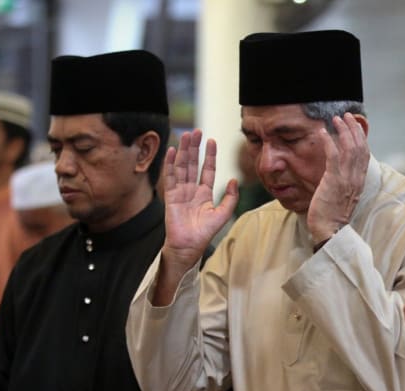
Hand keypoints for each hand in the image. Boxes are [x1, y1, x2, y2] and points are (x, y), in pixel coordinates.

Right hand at [161, 129, 238, 272]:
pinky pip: (170, 177)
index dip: (209, 156)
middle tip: (197, 131)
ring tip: (186, 135)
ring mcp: (180, 192)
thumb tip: (233, 180)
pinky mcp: (170, 196)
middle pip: (193, 164)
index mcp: (204, 194)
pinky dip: (171, 164)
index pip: (207, 170)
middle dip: (195, 148)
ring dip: (184, 151)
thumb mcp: (223, 214)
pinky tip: (173, 151)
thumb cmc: (205, 233)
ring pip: (182, 167)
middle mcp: (192, 190)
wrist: (188, 246)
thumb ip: (230, 197)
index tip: (211, 141)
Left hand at [306, 113, 368, 243]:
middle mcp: (356, 178)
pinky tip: (323, 132)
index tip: (355, 125)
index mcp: (360, 181)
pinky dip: (329, 142)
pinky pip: (334, 156)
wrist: (330, 230)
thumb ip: (345, 181)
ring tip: (336, 119)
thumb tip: (340, 171)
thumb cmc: (333, 215)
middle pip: (360, 146)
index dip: (361, 137)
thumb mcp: (344, 195)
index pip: (365, 153)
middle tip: (345, 116)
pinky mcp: (334, 181)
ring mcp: (346, 179)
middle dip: (354, 128)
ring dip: (343, 130)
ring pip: (349, 148)